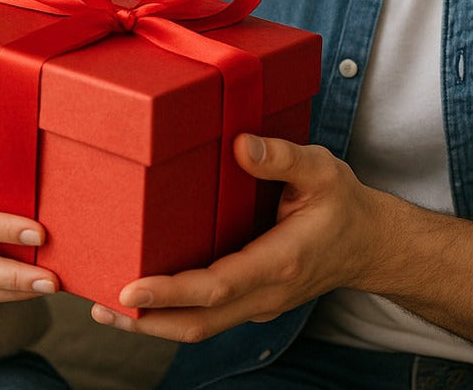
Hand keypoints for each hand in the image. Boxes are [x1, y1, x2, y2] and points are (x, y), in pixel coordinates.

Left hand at [90, 133, 384, 341]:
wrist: (372, 245)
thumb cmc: (344, 204)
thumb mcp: (322, 170)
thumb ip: (283, 157)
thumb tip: (241, 144)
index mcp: (279, 262)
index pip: (216, 287)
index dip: (171, 292)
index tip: (130, 290)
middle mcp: (266, 293)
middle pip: (198, 323)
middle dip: (146, 321)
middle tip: (99, 306)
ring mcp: (259, 305)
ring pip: (200, 328)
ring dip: (154, 324)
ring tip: (106, 308)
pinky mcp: (253, 304)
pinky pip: (209, 318)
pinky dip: (173, 314)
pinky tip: (145, 300)